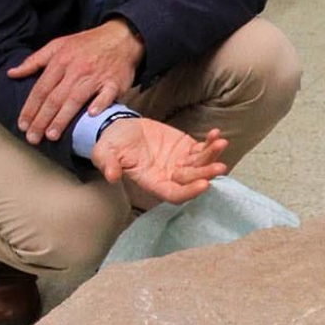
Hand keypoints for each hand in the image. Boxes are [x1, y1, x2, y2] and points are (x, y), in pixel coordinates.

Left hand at [9, 19, 141, 141]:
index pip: (41, 89)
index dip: (30, 108)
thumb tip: (12, 73)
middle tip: (32, 137)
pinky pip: (106, 95)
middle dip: (41, 119)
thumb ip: (34, 61)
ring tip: (51, 135)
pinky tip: (91, 116)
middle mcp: (76, 70)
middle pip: (55, 98)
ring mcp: (96, 77)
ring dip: (63, 118)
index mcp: (60, 61)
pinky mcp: (114, 83)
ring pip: (76, 99)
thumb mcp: (58, 45)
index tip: (22, 125)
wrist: (121, 37)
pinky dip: (99, 104)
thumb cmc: (87, 44)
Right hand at [94, 116, 227, 202]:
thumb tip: (111, 176)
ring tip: (220, 143)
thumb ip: (108, 164)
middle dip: (206, 174)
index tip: (204, 185)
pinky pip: (201, 148)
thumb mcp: (105, 152)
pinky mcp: (186, 148)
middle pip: (192, 180)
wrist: (121, 129)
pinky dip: (210, 142)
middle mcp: (170, 176)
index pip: (174, 194)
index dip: (189, 192)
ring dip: (212, 155)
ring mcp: (180, 163)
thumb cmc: (112, 144)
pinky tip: (216, 134)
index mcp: (153, 183)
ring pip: (200, 164)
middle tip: (219, 166)